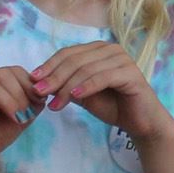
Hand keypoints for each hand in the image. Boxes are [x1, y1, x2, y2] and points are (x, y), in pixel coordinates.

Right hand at [0, 66, 41, 162]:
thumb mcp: (19, 119)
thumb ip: (32, 104)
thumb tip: (43, 93)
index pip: (14, 71)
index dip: (29, 84)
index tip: (39, 100)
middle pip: (3, 74)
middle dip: (20, 94)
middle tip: (26, 114)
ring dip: (8, 100)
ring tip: (16, 118)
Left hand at [30, 42, 173, 145]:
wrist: (140, 123)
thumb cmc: (113, 106)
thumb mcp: (83, 94)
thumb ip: (65, 85)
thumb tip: (38, 81)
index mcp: (98, 50)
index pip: (68, 53)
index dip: (49, 66)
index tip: (33, 81)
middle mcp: (111, 49)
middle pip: (75, 60)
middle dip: (54, 77)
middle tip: (39, 93)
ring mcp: (123, 59)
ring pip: (86, 69)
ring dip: (67, 87)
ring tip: (55, 104)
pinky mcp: (131, 74)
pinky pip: (103, 77)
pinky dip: (86, 87)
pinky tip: (74, 97)